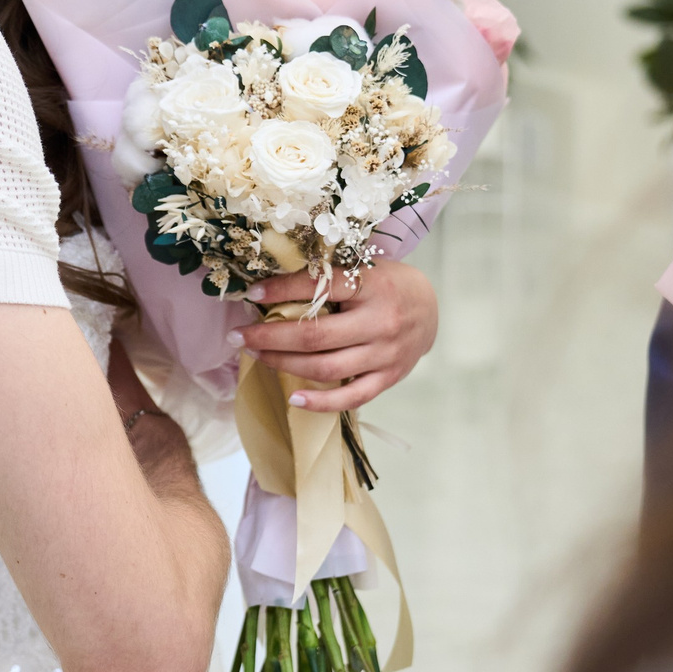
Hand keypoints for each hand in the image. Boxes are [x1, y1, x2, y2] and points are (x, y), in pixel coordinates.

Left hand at [234, 260, 438, 414]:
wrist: (432, 308)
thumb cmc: (387, 284)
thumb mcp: (365, 269)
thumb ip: (329, 279)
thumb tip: (272, 288)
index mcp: (373, 285)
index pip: (320, 286)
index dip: (282, 290)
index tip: (252, 294)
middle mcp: (381, 321)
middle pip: (315, 335)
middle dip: (270, 336)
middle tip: (239, 336)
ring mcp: (385, 354)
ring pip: (326, 367)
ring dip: (284, 364)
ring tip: (257, 356)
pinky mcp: (388, 378)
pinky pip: (351, 398)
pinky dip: (321, 402)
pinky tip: (293, 398)